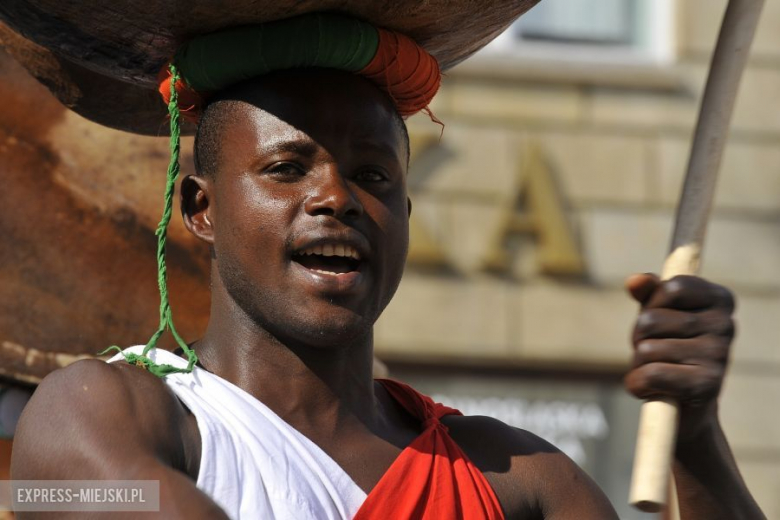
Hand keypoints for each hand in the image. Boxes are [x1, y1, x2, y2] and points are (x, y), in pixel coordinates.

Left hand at [624, 273, 734, 442]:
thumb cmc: (669, 347)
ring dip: (638, 362)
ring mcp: (719, 356)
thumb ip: (648, 292)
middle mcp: (726, 325)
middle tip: (654, 350)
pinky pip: (650, 376)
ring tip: (657, 370)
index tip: (660, 316)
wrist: (685, 405)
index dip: (652, 304)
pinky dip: (637, 384)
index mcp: (720, 299)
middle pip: (650, 320)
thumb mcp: (658, 313)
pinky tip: (651, 389)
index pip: (670, 288)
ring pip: (646, 349)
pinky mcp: (707, 386)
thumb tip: (635, 281)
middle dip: (639, 337)